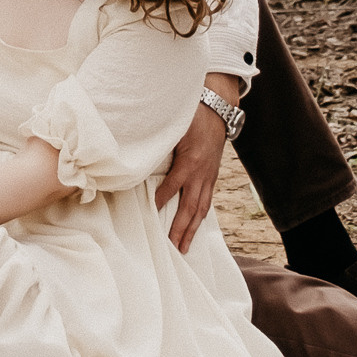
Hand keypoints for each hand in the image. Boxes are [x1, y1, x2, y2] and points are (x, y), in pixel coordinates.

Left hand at [154, 102, 227, 253]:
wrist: (218, 109)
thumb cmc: (193, 116)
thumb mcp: (176, 126)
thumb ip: (160, 141)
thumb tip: (138, 152)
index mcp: (190, 161)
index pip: (172, 186)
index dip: (161, 199)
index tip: (151, 212)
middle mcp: (201, 173)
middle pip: (190, 207)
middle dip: (181, 228)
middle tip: (172, 247)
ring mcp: (209, 177)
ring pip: (201, 209)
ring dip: (192, 229)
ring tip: (184, 247)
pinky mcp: (212, 177)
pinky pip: (207, 201)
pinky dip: (200, 217)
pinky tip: (195, 228)